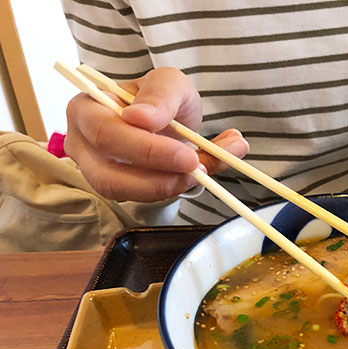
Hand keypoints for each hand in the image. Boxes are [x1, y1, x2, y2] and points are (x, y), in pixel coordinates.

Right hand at [64, 67, 248, 201]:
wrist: (169, 118)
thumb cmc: (161, 97)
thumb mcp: (168, 83)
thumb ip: (160, 95)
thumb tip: (140, 117)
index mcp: (86, 108)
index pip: (106, 133)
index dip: (146, 150)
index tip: (188, 156)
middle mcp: (82, 142)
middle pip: (107, 172)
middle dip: (158, 177)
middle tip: (196, 170)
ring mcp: (93, 169)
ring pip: (121, 192)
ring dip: (164, 188)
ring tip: (197, 174)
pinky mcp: (114, 188)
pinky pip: (137, 199)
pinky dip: (167, 191)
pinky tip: (187, 177)